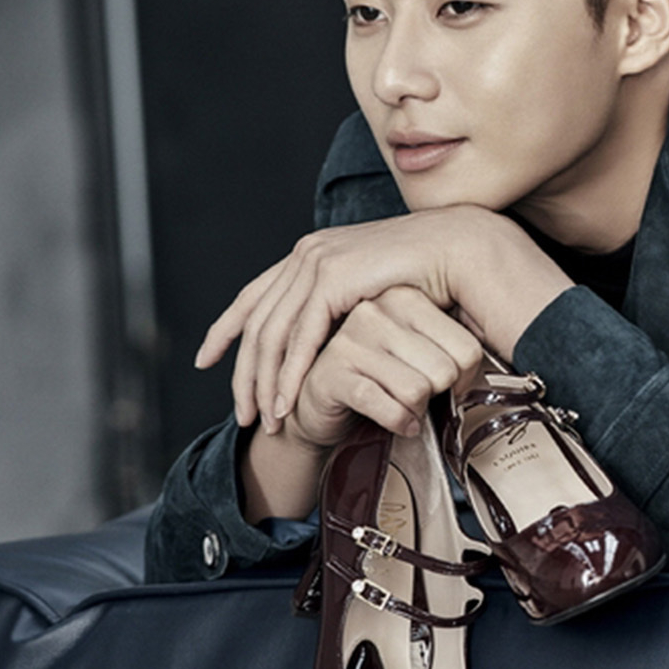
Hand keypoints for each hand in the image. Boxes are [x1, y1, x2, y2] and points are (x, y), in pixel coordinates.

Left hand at [198, 205, 566, 433]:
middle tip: (241, 413)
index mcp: (312, 253)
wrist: (462, 247)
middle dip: (243, 372)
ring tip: (264, 420)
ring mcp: (316, 262)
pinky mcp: (333, 277)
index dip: (227, 329)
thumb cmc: (433, 275)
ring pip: (272, 333)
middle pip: (256, 321)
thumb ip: (353, 309)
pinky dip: (289, 374)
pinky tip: (286, 402)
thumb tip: (344, 339)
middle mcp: (306, 254)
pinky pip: (300, 335)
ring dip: (264, 382)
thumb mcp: (377, 295)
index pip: (255, 296)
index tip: (207, 359)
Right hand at [281, 286, 482, 447]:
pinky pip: (386, 405)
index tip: (447, 384)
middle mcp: (376, 311)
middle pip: (445, 370)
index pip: (467, 347)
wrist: (321, 404)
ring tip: (405, 407)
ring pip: (417, 388)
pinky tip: (397, 423)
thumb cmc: (381, 377)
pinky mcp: (331, 373)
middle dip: (437, 395)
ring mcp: (350, 340)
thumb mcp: (422, 354)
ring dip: (417, 411)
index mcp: (405, 298)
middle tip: (421, 398)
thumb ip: (454, 349)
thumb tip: (505, 358)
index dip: (463, 378)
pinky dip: (399, 422)